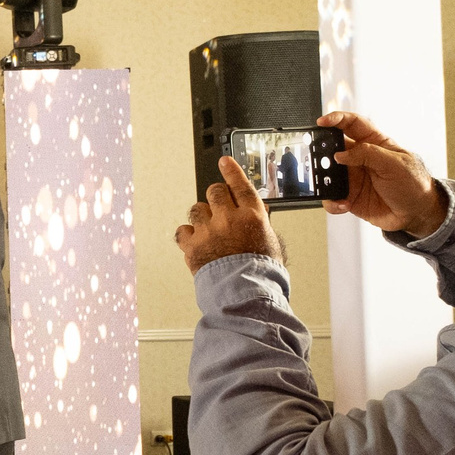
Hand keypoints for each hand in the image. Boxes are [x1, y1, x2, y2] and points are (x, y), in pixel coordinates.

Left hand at [176, 157, 286, 272]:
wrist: (244, 293)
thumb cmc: (261, 272)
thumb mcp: (271, 242)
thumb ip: (262, 224)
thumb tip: (260, 211)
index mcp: (252, 216)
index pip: (240, 184)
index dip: (231, 170)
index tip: (224, 160)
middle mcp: (229, 218)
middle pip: (214, 191)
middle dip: (215, 197)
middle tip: (217, 208)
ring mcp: (209, 231)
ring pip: (196, 208)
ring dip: (201, 216)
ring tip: (209, 231)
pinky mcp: (193, 245)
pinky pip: (182, 230)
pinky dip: (187, 235)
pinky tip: (195, 241)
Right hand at [318, 110, 446, 235]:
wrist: (417, 213)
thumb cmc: (414, 184)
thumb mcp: (395, 164)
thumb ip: (368, 154)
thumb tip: (341, 154)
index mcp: (373, 143)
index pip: (351, 124)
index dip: (336, 119)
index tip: (321, 122)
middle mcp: (360, 159)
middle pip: (333, 147)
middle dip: (321, 151)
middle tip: (318, 158)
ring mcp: (353, 178)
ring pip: (327, 174)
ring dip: (323, 180)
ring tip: (330, 186)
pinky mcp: (349, 196)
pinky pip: (331, 197)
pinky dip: (332, 201)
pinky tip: (343, 203)